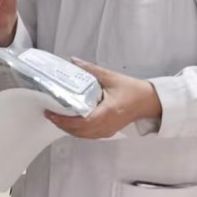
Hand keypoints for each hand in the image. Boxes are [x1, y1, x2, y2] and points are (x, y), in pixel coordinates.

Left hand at [45, 61, 162, 138]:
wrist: (148, 101)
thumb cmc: (131, 89)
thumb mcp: (110, 77)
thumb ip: (90, 69)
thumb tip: (73, 61)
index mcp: (107, 112)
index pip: (81, 122)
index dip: (64, 120)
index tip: (51, 113)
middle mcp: (106, 125)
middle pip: (79, 131)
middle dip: (62, 124)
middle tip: (49, 114)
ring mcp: (107, 131)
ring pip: (82, 135)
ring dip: (68, 128)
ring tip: (56, 118)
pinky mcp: (108, 133)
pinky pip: (88, 135)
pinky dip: (77, 131)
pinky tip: (69, 123)